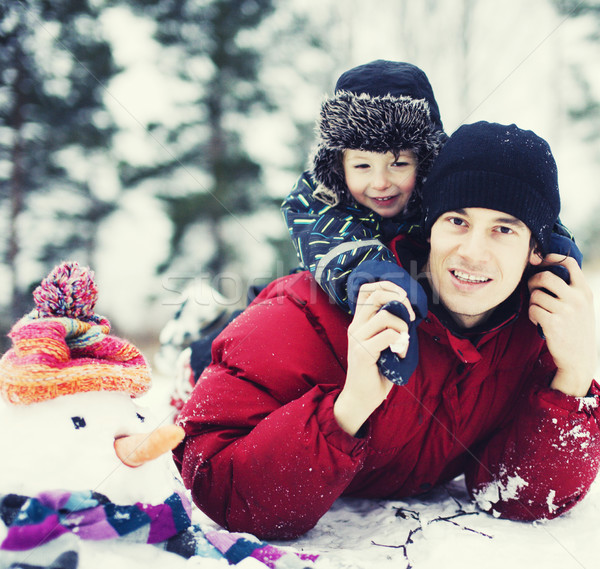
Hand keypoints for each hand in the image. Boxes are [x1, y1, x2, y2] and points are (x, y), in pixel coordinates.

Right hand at [334, 281, 410, 434]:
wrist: (361, 398)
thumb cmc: (376, 371)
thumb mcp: (383, 343)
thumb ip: (389, 326)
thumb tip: (408, 311)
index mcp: (359, 321)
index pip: (367, 289)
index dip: (386, 285)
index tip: (403, 297)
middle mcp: (355, 326)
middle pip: (376, 295)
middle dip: (401, 300)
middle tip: (410, 316)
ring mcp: (357, 338)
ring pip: (386, 315)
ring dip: (403, 327)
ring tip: (404, 342)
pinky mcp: (363, 352)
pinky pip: (389, 336)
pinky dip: (402, 343)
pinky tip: (401, 354)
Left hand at [528, 254, 596, 396]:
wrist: (579, 358)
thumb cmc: (575, 329)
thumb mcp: (582, 305)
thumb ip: (570, 289)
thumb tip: (546, 268)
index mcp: (584, 291)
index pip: (569, 262)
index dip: (551, 257)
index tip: (539, 261)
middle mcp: (577, 298)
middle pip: (545, 276)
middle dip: (533, 281)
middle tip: (533, 289)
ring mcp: (566, 310)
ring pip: (536, 294)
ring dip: (533, 303)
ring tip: (540, 311)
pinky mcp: (553, 323)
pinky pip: (532, 309)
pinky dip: (531, 315)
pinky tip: (538, 321)